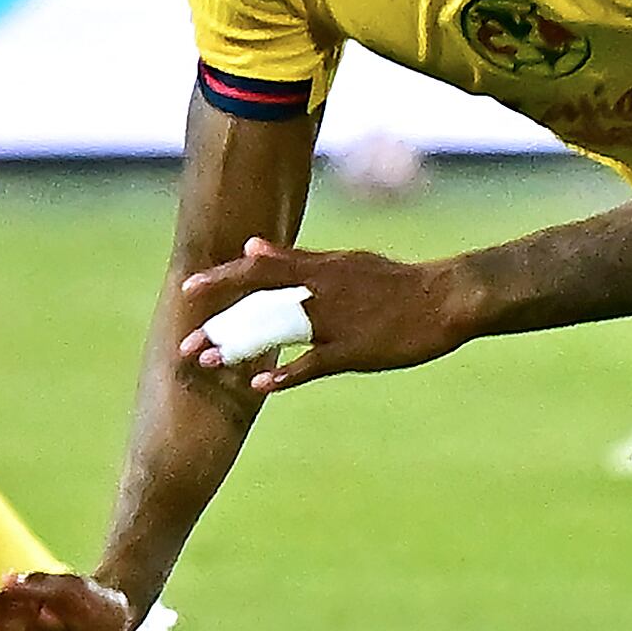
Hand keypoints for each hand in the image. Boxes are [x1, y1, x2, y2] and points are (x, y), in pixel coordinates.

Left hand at [176, 235, 477, 393]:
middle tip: (186, 343)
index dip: (222, 278)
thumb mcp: (348, 262)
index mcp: (321, 267)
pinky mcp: (355, 349)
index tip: (189, 288)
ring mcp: (337, 320)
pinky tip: (260, 384)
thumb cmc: (399, 283)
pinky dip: (285, 374)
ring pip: (277, 332)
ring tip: (208, 362)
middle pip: (259, 303)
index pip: (260, 269)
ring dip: (240, 347)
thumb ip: (300, 259)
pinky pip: (313, 363)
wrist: (445, 298)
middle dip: (220, 323)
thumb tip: (252, 246)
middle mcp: (322, 290)